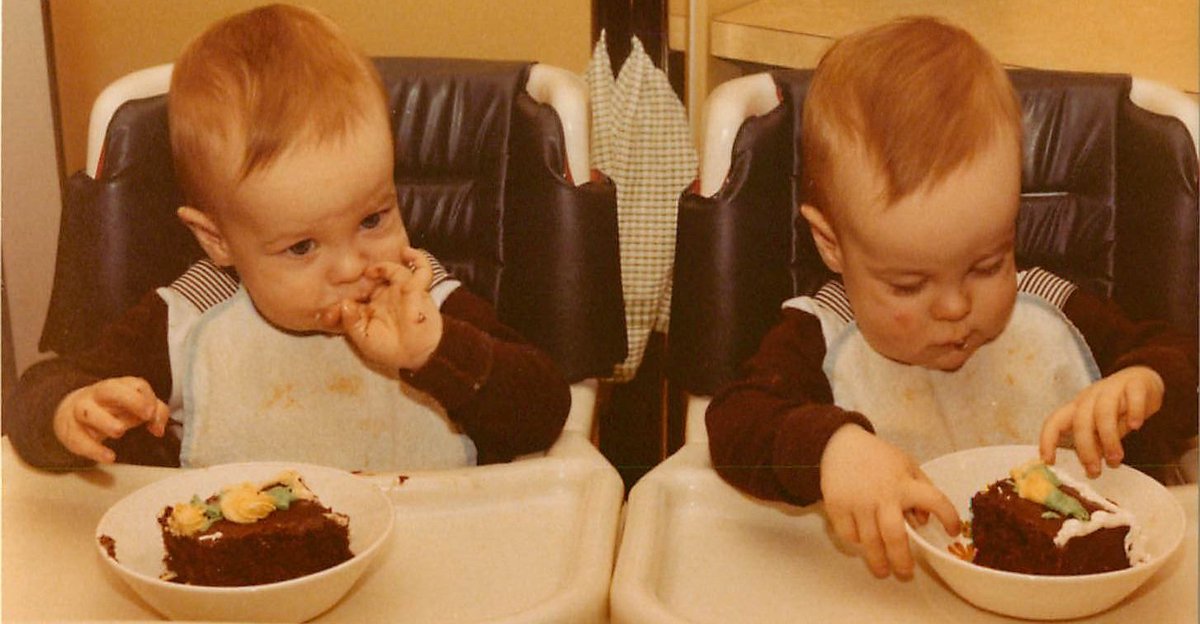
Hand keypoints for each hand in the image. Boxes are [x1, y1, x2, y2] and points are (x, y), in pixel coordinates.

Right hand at [52, 377, 168, 462]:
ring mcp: (81, 412)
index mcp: (118, 387)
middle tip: (146, 415)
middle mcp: (98, 396)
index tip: (152, 413)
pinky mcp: (71, 433)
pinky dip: (94, 449)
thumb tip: (158, 428)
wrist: (71, 412)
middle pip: (110, 389)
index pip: (135, 385)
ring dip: (106, 421)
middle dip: (131, 400)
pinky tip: (109, 457)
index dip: (146, 398)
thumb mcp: (136, 407)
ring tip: (120, 431)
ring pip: (87, 412)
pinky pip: (79, 440)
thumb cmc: (112, 408)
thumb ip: (156, 413)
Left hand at [325, 249, 442, 370]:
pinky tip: (407, 253)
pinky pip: (421, 268)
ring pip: (391, 269)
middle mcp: (384, 296)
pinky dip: (417, 258)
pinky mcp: (417, 288)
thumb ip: (351, 323)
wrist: (417, 356)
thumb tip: (344, 304)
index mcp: (370, 308)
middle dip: (359, 279)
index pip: (353, 296)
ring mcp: (400, 291)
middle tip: (348, 281)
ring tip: (371, 272)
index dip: (340, 300)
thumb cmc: (391, 351)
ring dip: (381, 267)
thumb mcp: (364, 339)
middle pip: (370, 279)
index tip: (328, 311)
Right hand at [820, 424, 959, 578]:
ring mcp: (858, 502)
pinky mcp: (837, 506)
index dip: (949, 518)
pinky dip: (856, 541)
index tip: (953, 532)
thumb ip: (921, 489)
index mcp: (904, 483)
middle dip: (901, 560)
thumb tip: (922, 522)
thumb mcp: (907, 465)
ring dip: (878, 560)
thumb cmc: (878, 457)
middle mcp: (882, 495)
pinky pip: (849, 534)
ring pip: (870, 542)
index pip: (935, 501)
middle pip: (894, 537)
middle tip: (905, 573)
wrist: (839, 444)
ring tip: (882, 570)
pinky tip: (861, 541)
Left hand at [1039, 366, 1163, 476]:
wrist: (1143, 381)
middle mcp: (1091, 397)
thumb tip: (1090, 469)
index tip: (1049, 462)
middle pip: (1081, 421)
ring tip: (1116, 459)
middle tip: (1095, 472)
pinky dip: (1134, 411)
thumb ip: (1097, 443)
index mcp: (1078, 408)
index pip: (1055, 422)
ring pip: (1104, 412)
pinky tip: (1136, 426)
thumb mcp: (1103, 426)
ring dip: (1109, 438)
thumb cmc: (1119, 408)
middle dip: (1085, 449)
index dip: (1047, 440)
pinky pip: (1133, 396)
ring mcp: (1112, 389)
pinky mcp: (1136, 384)